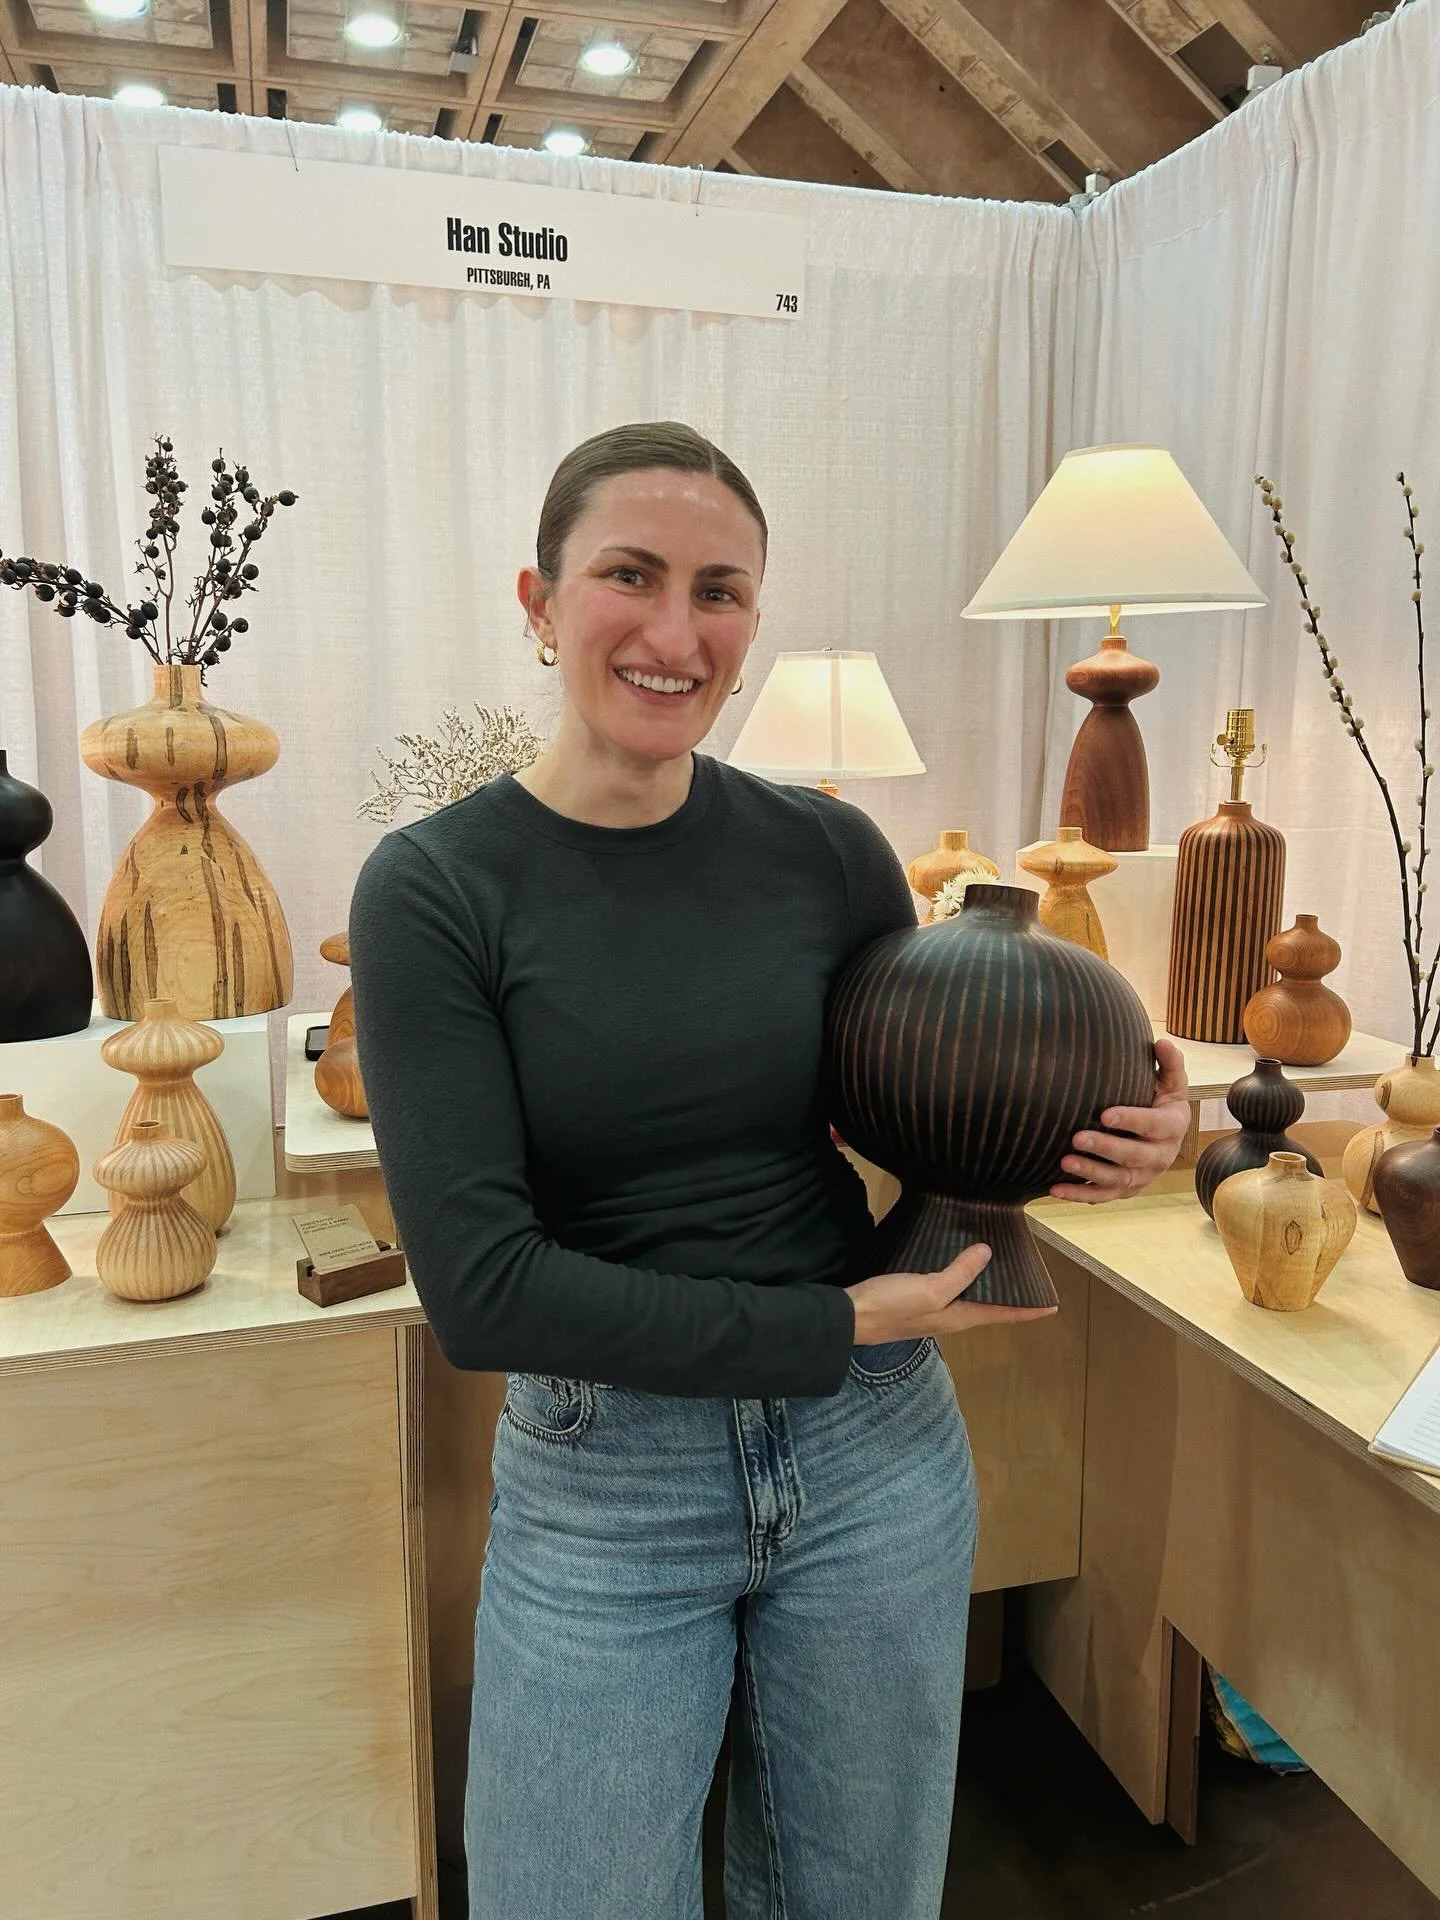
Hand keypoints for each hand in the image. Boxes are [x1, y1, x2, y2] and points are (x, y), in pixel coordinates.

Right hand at [846, 1244, 1057, 1342]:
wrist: (849, 1317)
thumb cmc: (891, 1306)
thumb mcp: (929, 1289)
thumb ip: (959, 1273)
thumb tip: (988, 1253)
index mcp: (959, 1317)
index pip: (1002, 1314)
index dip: (1027, 1309)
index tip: (1052, 1306)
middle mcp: (950, 1317)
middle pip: (988, 1308)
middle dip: (1010, 1298)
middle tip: (1029, 1282)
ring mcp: (932, 1311)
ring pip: (969, 1299)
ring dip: (987, 1288)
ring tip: (1000, 1270)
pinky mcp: (915, 1302)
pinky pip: (949, 1290)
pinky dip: (962, 1279)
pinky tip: (956, 1267)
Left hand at [1049, 1036, 1191, 1204]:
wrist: (1164, 1134)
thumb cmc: (1161, 1100)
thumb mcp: (1171, 1082)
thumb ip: (1169, 1062)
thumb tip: (1161, 1042)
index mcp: (1172, 1125)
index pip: (1152, 1125)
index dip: (1130, 1121)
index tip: (1104, 1114)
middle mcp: (1161, 1155)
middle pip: (1133, 1156)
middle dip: (1105, 1148)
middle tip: (1077, 1137)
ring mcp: (1143, 1176)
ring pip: (1117, 1179)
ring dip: (1090, 1172)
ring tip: (1064, 1162)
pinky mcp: (1126, 1189)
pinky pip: (1102, 1196)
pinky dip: (1078, 1195)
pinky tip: (1054, 1189)